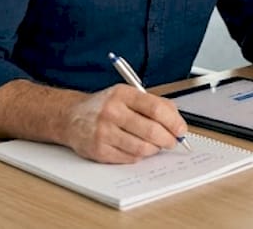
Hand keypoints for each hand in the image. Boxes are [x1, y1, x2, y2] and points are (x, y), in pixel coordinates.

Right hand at [62, 84, 188, 163]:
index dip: (173, 122)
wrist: (72, 118)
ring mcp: (104, 132)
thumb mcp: (127, 95)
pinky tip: (137, 148)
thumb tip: (177, 120)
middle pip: (151, 130)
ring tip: (155, 145)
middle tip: (172, 142)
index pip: (156, 109)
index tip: (181, 130)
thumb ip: (154, 103)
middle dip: (168, 139)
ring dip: (154, 149)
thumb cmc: (104, 106)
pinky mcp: (99, 150)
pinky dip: (139, 156)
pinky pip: (129, 158)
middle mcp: (112, 112)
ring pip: (142, 148)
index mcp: (122, 94)